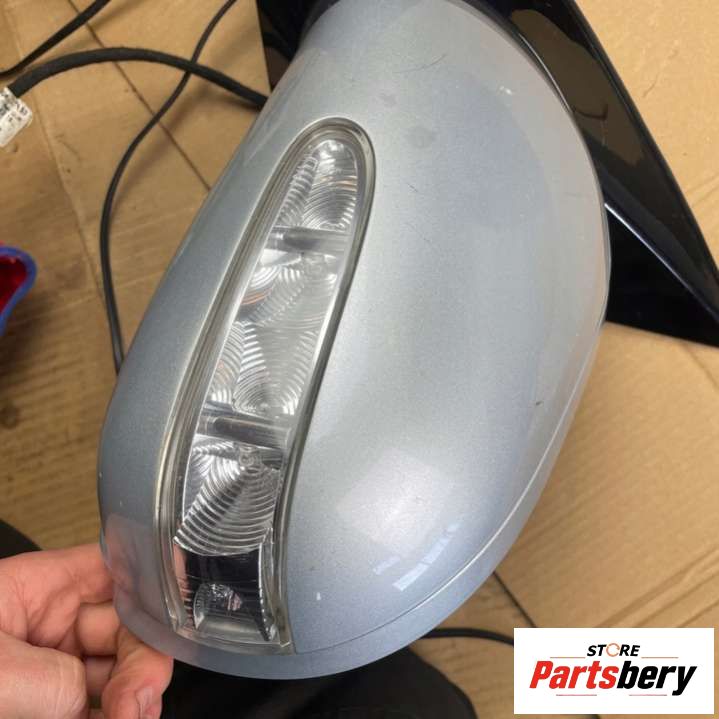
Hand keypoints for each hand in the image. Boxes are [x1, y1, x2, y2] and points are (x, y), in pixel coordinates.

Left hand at [0, 543, 172, 717]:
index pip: (118, 569)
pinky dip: (118, 713)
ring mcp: (50, 662)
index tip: (179, 623)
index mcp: (39, 587)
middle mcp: (51, 619)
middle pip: (129, 626)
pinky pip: (96, 704)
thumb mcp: (1, 674)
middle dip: (144, 662)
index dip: (158, 586)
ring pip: (120, 670)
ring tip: (132, 716)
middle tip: (138, 702)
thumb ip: (62, 681)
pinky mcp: (45, 702)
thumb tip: (105, 704)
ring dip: (137, 696)